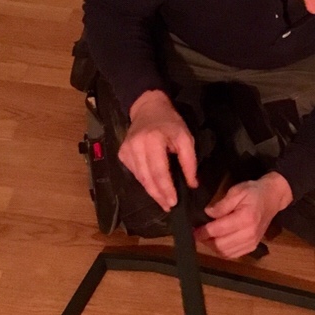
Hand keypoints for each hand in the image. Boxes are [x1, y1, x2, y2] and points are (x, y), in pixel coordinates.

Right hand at [119, 90, 197, 210]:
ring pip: (140, 178)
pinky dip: (144, 182)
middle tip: (168, 207)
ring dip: (151, 192)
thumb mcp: (185, 138)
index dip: (166, 189)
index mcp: (152, 140)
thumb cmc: (170, 123)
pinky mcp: (122, 154)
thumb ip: (189, 162)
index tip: (173, 202)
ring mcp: (126, 151)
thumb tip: (192, 185)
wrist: (148, 108)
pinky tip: (153, 187)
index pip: (158, 171)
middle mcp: (135, 146)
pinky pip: (135, 173)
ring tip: (163, 201)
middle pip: (147, 178)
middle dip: (158, 195)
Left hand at [194, 172, 292, 258]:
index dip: (203, 231)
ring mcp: (252, 242)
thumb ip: (221, 205)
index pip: (218, 230)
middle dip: (205, 240)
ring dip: (212, 246)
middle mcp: (249, 234)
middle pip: (220, 244)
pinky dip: (221, 251)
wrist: (272, 198)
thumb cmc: (254, 192)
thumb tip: (207, 214)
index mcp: (245, 218)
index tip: (193, 229)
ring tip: (206, 237)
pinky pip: (232, 255)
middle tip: (197, 233)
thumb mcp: (237, 191)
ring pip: (225, 252)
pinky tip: (217, 242)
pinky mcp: (252, 247)